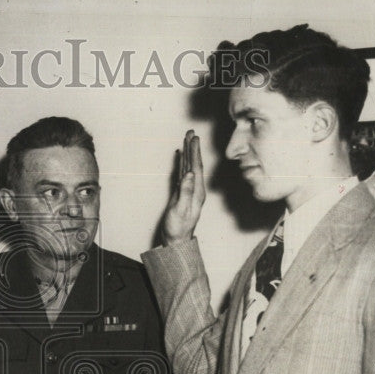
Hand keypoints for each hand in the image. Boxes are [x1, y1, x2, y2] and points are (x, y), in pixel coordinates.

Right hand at [162, 130, 205, 244]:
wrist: (176, 241)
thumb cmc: (178, 228)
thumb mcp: (181, 210)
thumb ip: (186, 192)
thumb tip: (190, 174)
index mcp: (197, 192)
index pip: (196, 168)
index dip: (194, 152)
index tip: (194, 139)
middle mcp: (195, 189)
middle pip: (194, 164)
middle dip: (193, 148)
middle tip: (191, 133)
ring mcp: (189, 191)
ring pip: (188, 167)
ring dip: (188, 153)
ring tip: (187, 140)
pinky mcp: (182, 193)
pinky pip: (182, 173)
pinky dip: (181, 163)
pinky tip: (180, 157)